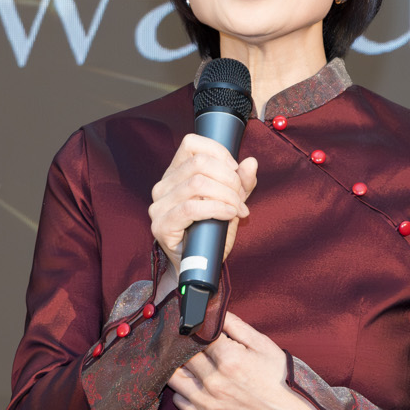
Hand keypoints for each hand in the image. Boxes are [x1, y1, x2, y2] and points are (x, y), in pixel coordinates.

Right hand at [149, 134, 258, 290]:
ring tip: (238, 209)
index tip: (235, 171)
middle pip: (199, 163)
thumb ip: (242, 182)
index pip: (192, 143)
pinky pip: (191, 208)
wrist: (201, 266)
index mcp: (175, 173)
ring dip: (227, 195)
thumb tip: (251, 162)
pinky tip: (229, 214)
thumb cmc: (212, 232)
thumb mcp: (232, 201)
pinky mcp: (161, 225)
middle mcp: (163, 186)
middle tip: (241, 197)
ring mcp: (159, 206)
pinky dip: (217, 208)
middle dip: (228, 178)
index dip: (219, 152)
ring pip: (197, 183)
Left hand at [168, 313, 319, 409]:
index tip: (196, 327)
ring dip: (179, 368)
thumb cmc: (277, 377)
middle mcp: (214, 382)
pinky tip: (196, 384)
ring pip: (174, 377)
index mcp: (229, 359)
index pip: (197, 335)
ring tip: (191, 364)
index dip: (196, 329)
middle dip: (185, 347)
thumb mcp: (262, 344)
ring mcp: (208, 403)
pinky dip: (183, 391)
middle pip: (183, 355)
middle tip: (191, 344)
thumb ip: (235, 325)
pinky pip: (179, 400)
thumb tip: (213, 310)